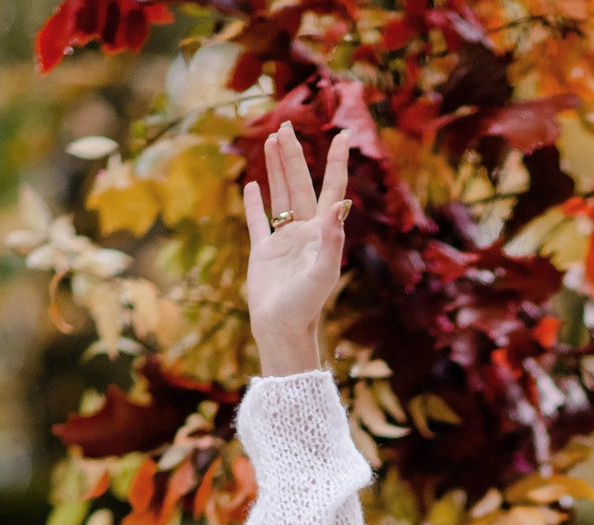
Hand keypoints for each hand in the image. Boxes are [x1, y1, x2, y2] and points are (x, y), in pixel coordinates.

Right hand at [241, 123, 354, 375]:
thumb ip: (332, 240)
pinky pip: (259, 222)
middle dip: (293, 156)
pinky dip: (255, 204)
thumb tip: (339, 206)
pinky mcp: (263, 252)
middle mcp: (305, 233)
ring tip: (271, 140)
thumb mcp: (321, 274)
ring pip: (280, 195)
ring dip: (276, 169)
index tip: (341, 135)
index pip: (332, 190)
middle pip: (300, 185)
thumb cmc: (304, 307)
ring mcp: (283, 241)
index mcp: (322, 234)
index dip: (336, 164)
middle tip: (286, 126)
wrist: (280, 330)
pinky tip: (252, 186)